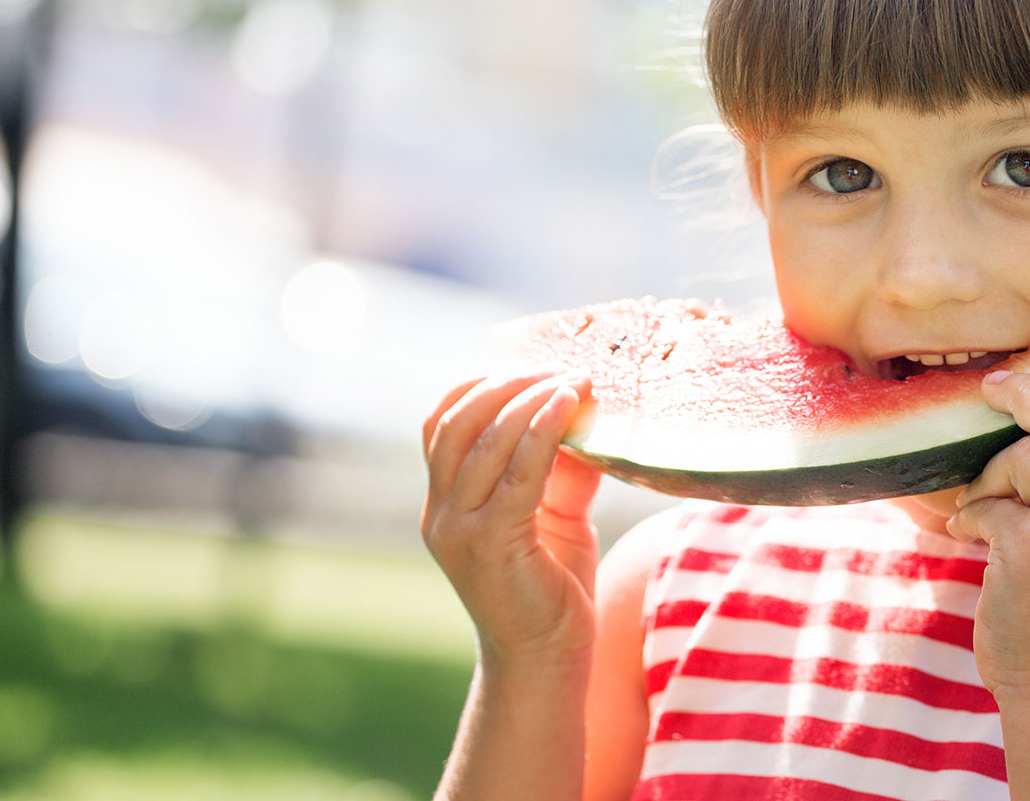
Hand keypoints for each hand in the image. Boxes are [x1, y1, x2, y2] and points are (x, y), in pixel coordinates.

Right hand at [420, 367, 602, 666]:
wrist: (545, 664)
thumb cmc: (551, 591)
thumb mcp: (556, 515)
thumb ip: (562, 468)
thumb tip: (588, 415)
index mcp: (444, 504)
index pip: (442, 422)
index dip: (481, 385)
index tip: (533, 366)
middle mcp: (440, 513)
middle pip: (457, 420)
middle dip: (508, 383)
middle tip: (560, 367)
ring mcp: (459, 530)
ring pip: (484, 439)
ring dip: (530, 399)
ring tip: (573, 380)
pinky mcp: (492, 544)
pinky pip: (517, 472)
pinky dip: (542, 430)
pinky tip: (569, 407)